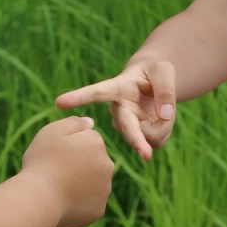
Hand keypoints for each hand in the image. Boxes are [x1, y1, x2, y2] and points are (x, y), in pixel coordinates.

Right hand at [21, 116, 113, 226]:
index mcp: (97, 144)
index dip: (69, 145)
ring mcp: (104, 190)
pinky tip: (62, 201)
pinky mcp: (98, 210)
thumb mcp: (52, 132)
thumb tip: (90, 122)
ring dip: (79, 182)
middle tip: (56, 170)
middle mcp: (107, 166)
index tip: (56, 154)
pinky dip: (77, 202)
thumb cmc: (42, 162)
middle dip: (78, 163)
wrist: (38, 199)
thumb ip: (73, 123)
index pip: (87, 139)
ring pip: (91, 182)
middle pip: (92, 161)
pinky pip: (88, 202)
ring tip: (58, 187)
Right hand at [56, 59, 175, 159]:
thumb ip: (165, 89)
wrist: (155, 83)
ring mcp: (126, 126)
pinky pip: (154, 143)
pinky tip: (161, 122)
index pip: (96, 93)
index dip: (79, 97)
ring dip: (163, 129)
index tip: (59, 102)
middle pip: (126, 128)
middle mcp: (118, 110)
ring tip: (166, 112)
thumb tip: (165, 115)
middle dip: (137, 141)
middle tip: (146, 155)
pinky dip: (164, 134)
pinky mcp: (136, 137)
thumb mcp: (164, 70)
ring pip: (146, 137)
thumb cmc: (156, 72)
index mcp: (118, 88)